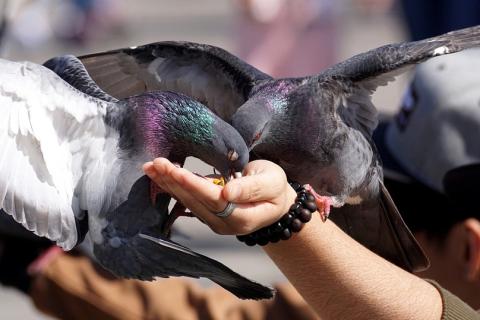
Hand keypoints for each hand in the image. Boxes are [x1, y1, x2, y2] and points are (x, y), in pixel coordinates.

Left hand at [143, 158, 296, 234]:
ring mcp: (214, 222)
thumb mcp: (272, 183)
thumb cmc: (275, 188)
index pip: (213, 200)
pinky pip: (187, 201)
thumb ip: (251, 189)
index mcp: (242, 217)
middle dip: (173, 182)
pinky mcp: (207, 215)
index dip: (194, 185)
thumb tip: (227, 193)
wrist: (275, 202)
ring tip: (151, 167)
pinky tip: (159, 176)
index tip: (176, 171)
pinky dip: (172, 187)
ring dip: (168, 184)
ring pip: (187, 202)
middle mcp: (224, 224)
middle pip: (195, 202)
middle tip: (155, 163)